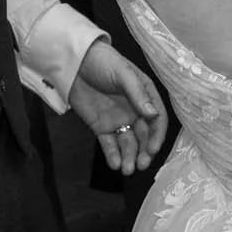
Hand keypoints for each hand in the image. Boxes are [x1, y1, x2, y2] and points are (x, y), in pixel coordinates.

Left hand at [65, 39, 168, 175]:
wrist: (74, 62)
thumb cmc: (103, 62)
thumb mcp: (123, 74)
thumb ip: (138, 94)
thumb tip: (153, 114)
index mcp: (145, 96)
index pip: (157, 119)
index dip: (157, 135)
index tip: (152, 149)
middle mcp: (135, 111)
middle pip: (144, 136)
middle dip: (144, 152)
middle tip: (141, 165)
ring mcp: (118, 120)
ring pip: (128, 143)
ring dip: (129, 157)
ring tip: (127, 170)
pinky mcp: (101, 127)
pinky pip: (109, 144)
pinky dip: (113, 155)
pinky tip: (114, 164)